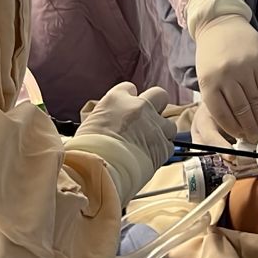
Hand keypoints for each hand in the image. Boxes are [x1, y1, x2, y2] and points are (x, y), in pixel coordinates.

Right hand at [65, 82, 175, 202]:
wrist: (100, 168)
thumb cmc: (88, 150)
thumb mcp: (91, 123)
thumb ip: (107, 117)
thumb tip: (111, 122)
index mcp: (117, 99)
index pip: (129, 89)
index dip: (130, 99)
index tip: (128, 109)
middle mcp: (139, 107)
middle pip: (159, 95)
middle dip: (156, 106)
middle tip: (148, 120)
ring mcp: (154, 124)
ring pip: (169, 123)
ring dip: (162, 132)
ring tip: (149, 144)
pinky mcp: (163, 145)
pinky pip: (169, 145)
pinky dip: (162, 151)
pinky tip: (151, 157)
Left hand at [195, 14, 257, 142]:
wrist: (220, 22)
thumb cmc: (212, 53)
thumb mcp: (207, 75)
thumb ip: (218, 97)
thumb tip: (234, 124)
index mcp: (209, 82)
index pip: (222, 113)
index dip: (233, 129)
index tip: (241, 139)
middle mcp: (226, 76)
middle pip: (241, 110)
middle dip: (250, 128)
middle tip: (257, 140)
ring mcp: (244, 68)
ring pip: (256, 101)